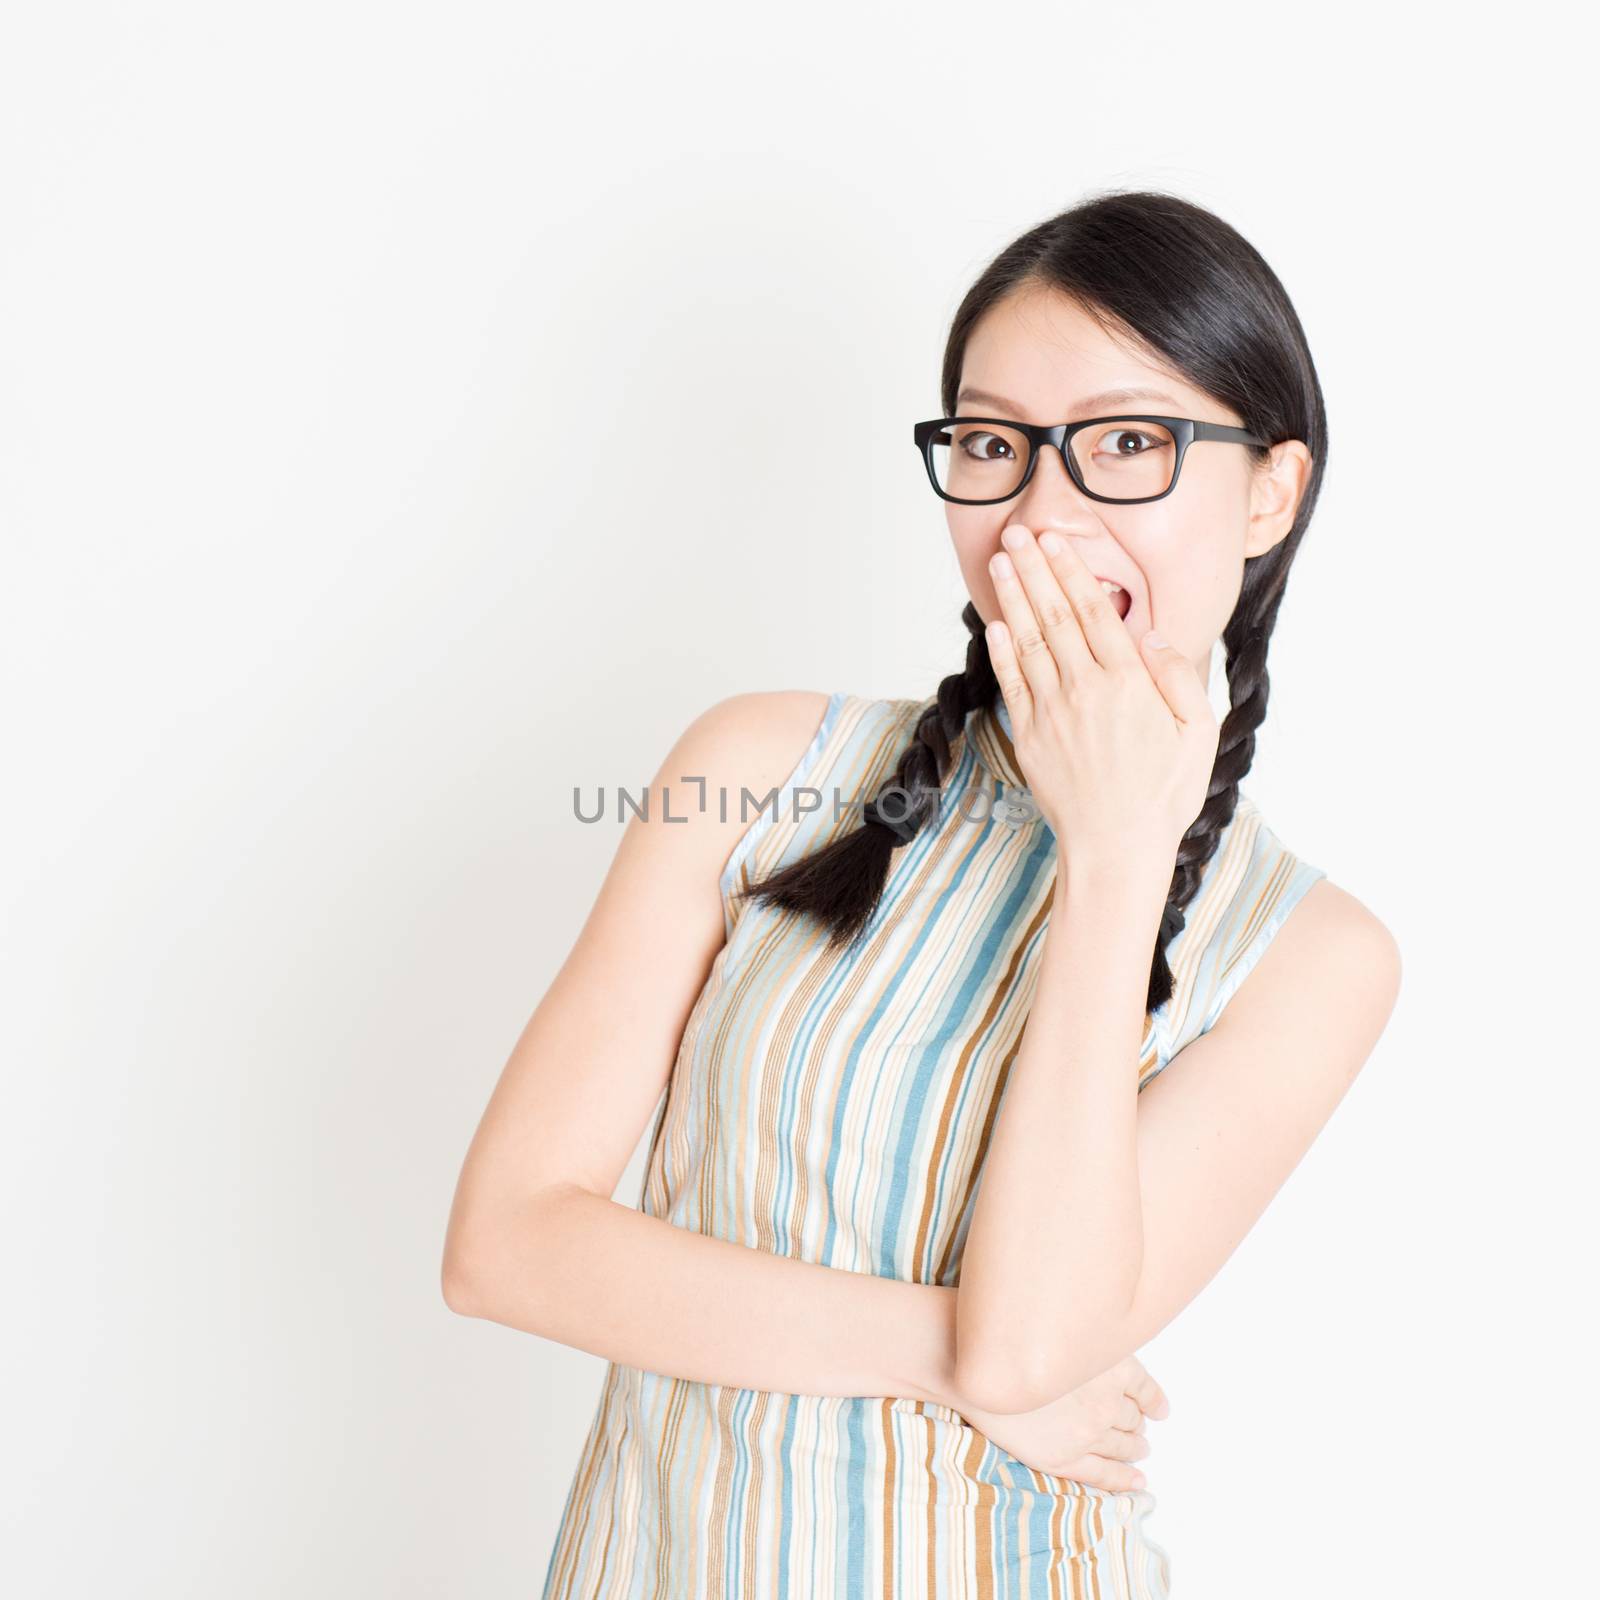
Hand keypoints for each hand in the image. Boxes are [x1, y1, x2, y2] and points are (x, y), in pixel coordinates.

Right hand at [952, 1353, 1169, 1491]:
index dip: (1154, 1400)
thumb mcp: (1062, 1328)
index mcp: (1108, 1364)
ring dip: (1134, 1449)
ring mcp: (1085, 1432)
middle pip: (1133, 1418)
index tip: (1160, 1409)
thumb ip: (1090, 1345)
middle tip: (1140, 1430)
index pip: (1144, 1388)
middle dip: (1138, 1424)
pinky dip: (1124, 1481)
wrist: (966, 1361)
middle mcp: (1104, 1399)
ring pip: (1124, 1447)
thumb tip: (1111, 1358)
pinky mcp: (1063, 1458)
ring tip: (1138, 1451)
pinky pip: (1104, 1475)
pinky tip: (1135, 1483)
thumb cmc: (1006, 1335)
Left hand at [986, 523, 1218, 861]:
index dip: (1072, 572)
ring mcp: (1052, 713)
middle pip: (1054, 616)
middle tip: (1017, 533)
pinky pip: (1012, 683)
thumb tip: (1155, 635)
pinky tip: (994, 623)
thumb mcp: (1199, 735)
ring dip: (1012, 598)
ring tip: (1000, 561)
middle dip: (1035, 570)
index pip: (1095, 613)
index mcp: (1128, 684)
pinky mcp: (1030, 737)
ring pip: (1027, 642)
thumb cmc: (1163, 795)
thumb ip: (1179, 678)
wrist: (1115, 849)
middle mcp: (1085, 690)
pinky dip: (1001, 650)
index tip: (1057, 541)